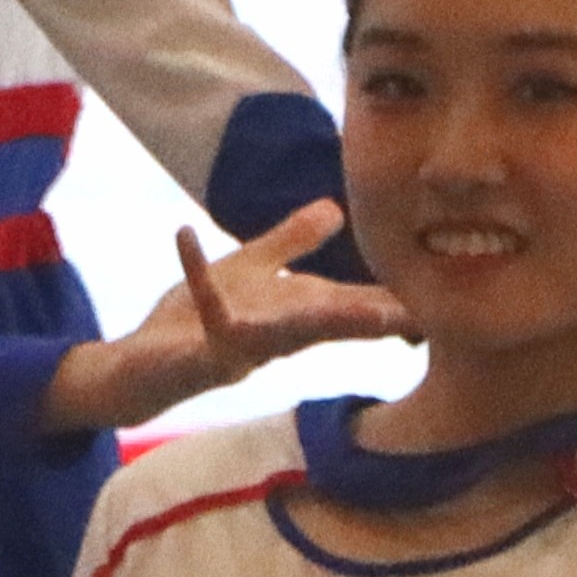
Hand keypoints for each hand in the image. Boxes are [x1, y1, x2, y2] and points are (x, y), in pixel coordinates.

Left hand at [58, 200, 404, 431]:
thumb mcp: (245, 274)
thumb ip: (288, 244)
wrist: (135, 369)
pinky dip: (194, 272)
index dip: (391, 302)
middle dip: (369, 318)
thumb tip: (335, 208)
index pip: (347, 307)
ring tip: (353, 309)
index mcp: (287, 318)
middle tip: (417, 312)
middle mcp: (271, 341)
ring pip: (281, 337)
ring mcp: (235, 353)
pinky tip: (185, 234)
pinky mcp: (193, 356)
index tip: (442, 293)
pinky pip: (197, 312)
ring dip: (315, 322)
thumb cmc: (190, 325)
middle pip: (327, 326)